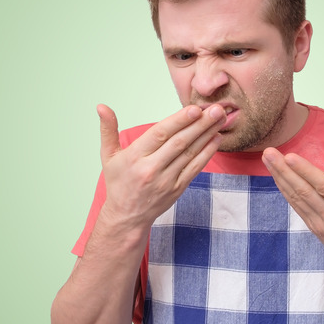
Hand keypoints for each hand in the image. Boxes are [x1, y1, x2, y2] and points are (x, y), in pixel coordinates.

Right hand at [96, 103, 225, 227]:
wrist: (127, 217)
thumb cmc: (119, 183)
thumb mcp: (108, 156)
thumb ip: (108, 130)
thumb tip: (102, 107)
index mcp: (134, 157)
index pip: (159, 134)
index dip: (178, 121)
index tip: (194, 109)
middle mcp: (151, 169)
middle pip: (179, 142)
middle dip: (200, 124)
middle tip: (216, 108)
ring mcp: (166, 180)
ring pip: (190, 153)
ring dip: (207, 134)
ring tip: (220, 118)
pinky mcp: (178, 189)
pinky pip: (195, 168)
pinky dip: (207, 153)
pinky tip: (216, 138)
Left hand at [262, 148, 323, 284]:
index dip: (306, 171)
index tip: (290, 156)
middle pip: (304, 191)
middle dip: (284, 170)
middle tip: (268, 152)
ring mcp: (321, 224)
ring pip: (296, 198)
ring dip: (280, 178)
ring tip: (267, 159)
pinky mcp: (315, 228)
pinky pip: (296, 207)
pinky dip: (285, 191)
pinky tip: (277, 177)